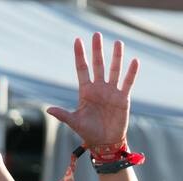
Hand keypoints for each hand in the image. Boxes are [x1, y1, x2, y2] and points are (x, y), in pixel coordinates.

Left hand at [46, 33, 138, 149]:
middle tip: (96, 35)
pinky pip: (127, 83)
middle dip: (97, 50)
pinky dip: (131, 73)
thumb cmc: (89, 133)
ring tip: (118, 42)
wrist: (105, 143)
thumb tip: (48, 110)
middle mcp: (99, 88)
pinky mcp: (122, 98)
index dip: (80, 55)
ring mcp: (111, 92)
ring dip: (116, 57)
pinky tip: (134, 61)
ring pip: (114, 70)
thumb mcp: (75, 122)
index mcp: (86, 91)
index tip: (77, 40)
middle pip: (98, 65)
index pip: (82, 68)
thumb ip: (63, 115)